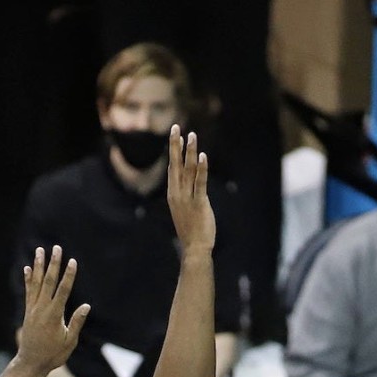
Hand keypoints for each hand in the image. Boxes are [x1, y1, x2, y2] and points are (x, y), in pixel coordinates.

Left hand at [16, 245, 89, 376]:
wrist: (30, 363)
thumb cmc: (53, 354)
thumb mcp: (69, 341)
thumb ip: (76, 322)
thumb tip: (85, 306)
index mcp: (54, 315)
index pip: (63, 290)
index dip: (68, 275)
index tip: (72, 261)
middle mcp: (41, 309)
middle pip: (48, 281)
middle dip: (53, 264)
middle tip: (56, 248)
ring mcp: (33, 309)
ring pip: (36, 283)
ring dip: (39, 266)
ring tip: (40, 250)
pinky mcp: (28, 312)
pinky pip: (28, 291)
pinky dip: (28, 279)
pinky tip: (28, 268)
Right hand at [166, 125, 215, 251]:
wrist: (195, 248)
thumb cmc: (192, 231)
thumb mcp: (185, 211)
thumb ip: (187, 197)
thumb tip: (191, 187)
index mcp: (173, 194)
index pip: (173, 168)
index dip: (174, 152)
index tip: (175, 137)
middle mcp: (177, 193)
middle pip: (176, 164)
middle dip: (175, 145)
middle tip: (176, 127)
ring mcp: (187, 198)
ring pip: (188, 170)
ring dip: (190, 151)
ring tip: (191, 135)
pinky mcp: (199, 203)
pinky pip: (200, 182)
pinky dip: (202, 168)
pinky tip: (203, 155)